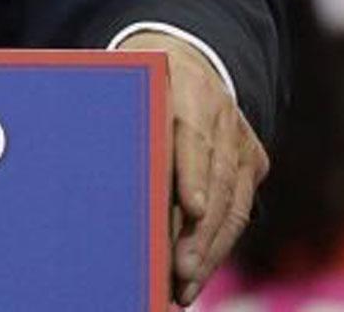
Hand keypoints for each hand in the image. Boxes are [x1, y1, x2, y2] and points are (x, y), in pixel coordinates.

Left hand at [118, 31, 268, 307]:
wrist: (187, 57)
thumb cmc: (138, 83)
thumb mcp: (125, 87)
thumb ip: (116, 122)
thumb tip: (88, 175)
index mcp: (184, 86)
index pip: (192, 134)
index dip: (193, 173)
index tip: (190, 208)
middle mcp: (220, 112)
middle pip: (216, 178)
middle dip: (200, 230)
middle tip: (180, 271)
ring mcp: (241, 138)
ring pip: (233, 201)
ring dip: (209, 249)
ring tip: (186, 285)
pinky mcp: (254, 160)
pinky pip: (240, 207)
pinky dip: (219, 242)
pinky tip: (198, 270)